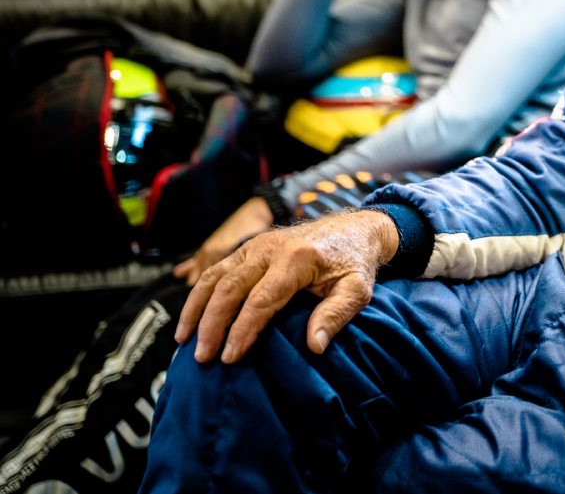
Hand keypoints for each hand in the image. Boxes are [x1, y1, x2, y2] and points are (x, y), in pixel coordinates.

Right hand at [174, 209, 398, 364]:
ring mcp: (256, 245)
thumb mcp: (357, 289)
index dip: (242, 330)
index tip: (229, 358)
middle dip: (212, 324)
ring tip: (185, 341)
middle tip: (203, 357)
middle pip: (230, 288)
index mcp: (297, 259)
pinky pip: (217, 270)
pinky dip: (200, 295)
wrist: (354, 229)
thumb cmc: (355, 263)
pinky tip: (192, 319)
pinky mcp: (249, 247)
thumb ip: (336, 314)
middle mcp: (270, 248)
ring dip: (196, 309)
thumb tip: (314, 346)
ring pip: (215, 276)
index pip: (261, 299)